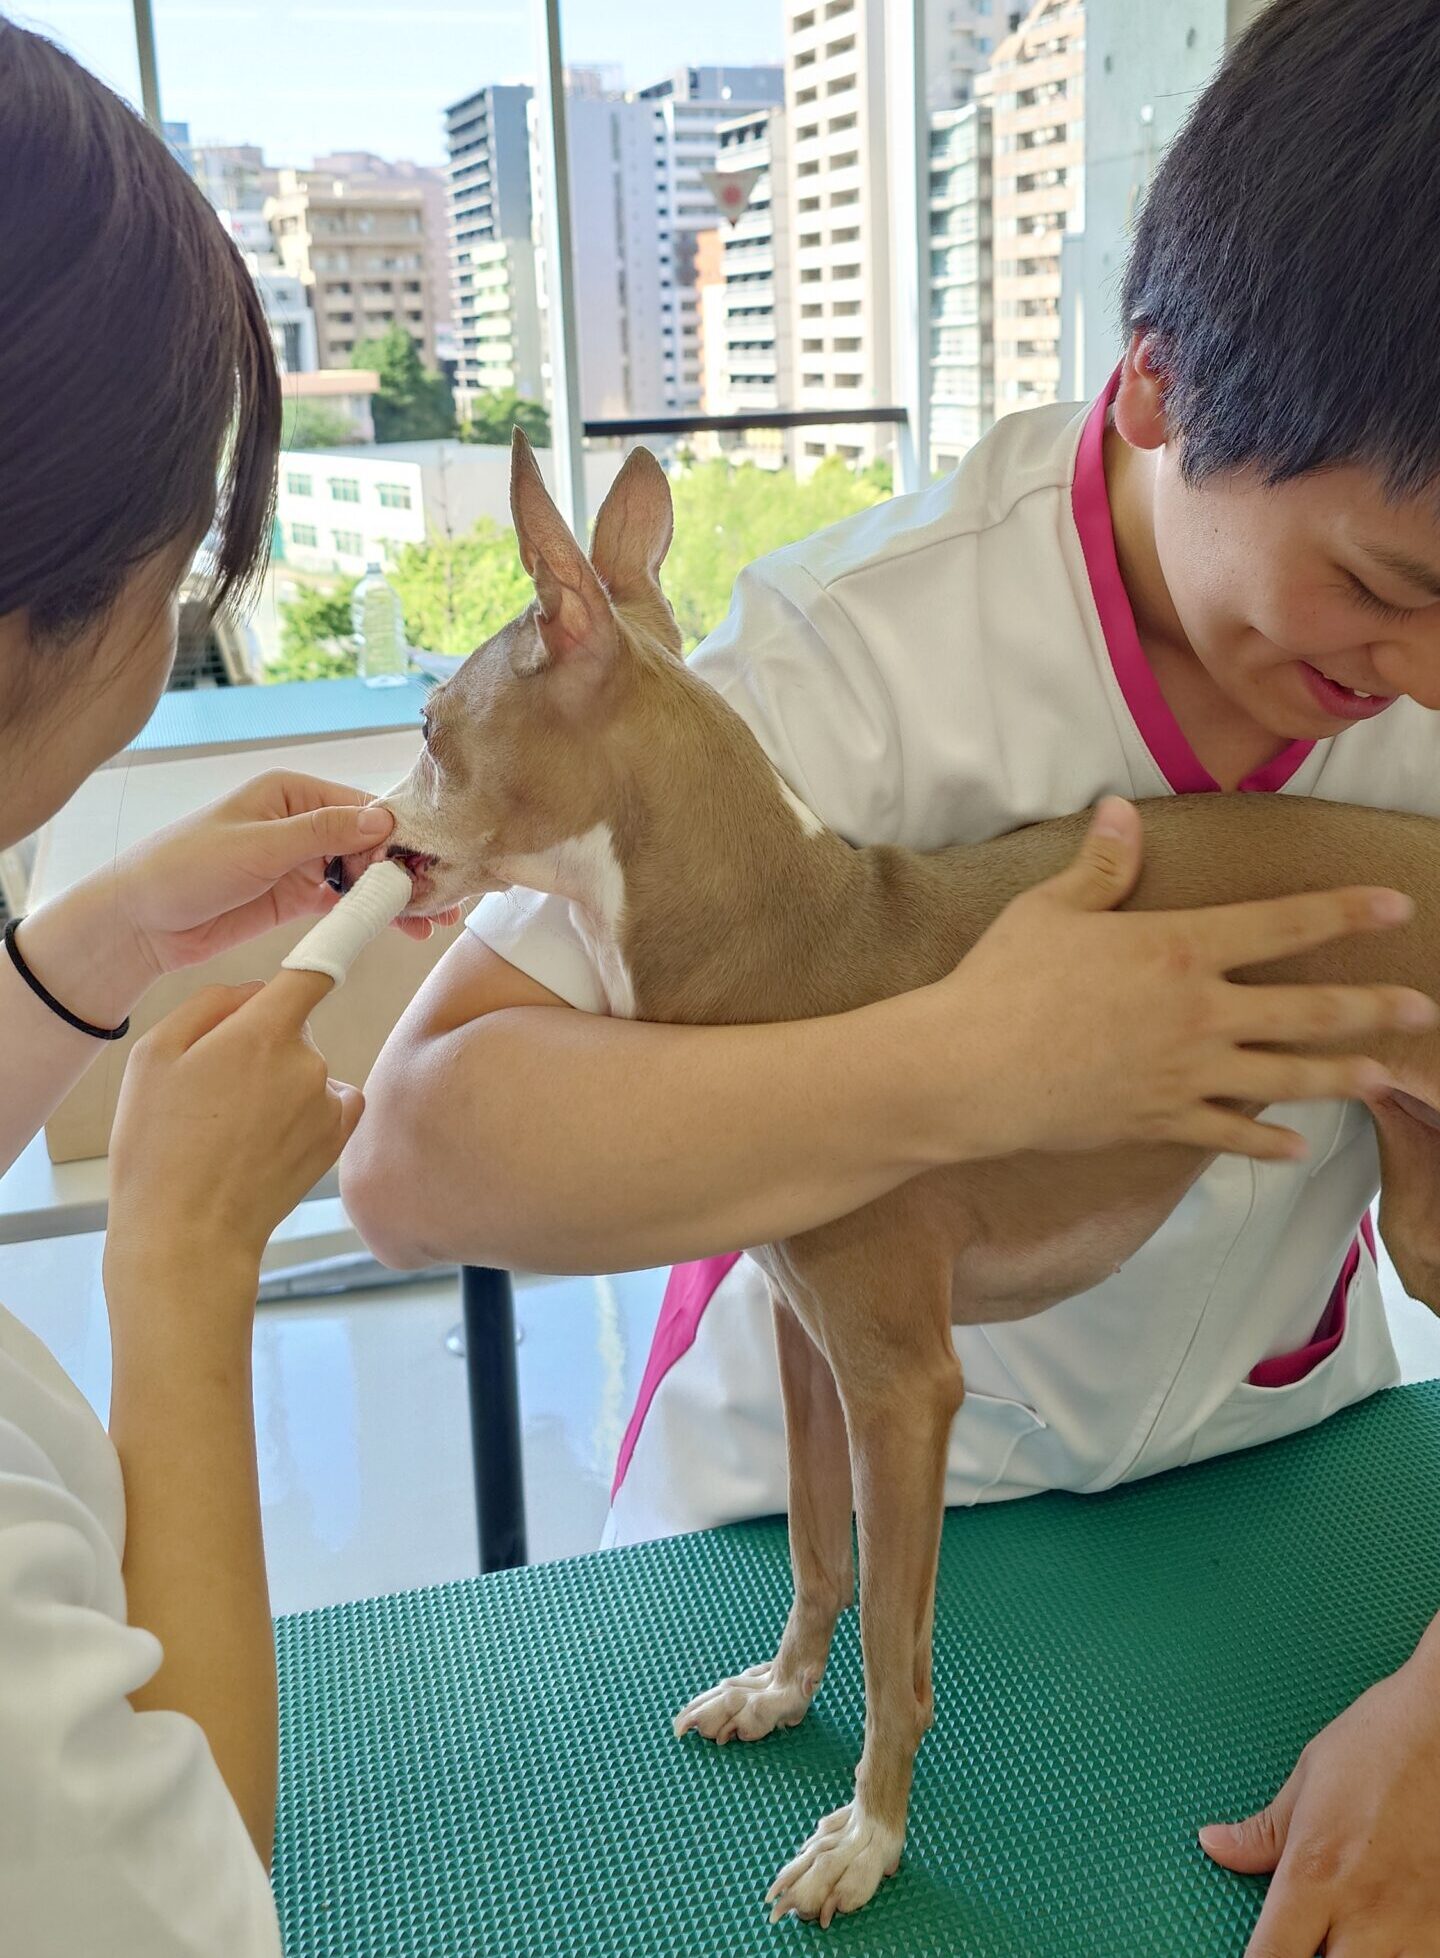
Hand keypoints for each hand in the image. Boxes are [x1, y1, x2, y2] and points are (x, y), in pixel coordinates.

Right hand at [105, 968, 363, 1303]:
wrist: (188, 1235)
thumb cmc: (158, 1146)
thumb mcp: (154, 1056)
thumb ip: (211, 1004)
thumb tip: (255, 991)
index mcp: (262, 1032)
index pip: (314, 969)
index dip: (338, 936)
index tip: (369, 903)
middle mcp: (309, 1061)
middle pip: (291, 1025)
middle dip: (258, 1042)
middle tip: (210, 1091)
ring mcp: (328, 1101)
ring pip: (304, 1067)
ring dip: (277, 1082)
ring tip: (228, 1128)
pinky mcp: (337, 1136)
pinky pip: (326, 1100)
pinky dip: (302, 1110)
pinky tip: (262, 1139)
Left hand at [109, 769, 459, 973]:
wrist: (141, 922)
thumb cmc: (185, 867)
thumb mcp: (257, 845)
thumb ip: (321, 833)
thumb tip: (382, 819)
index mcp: (292, 793)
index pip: (361, 809)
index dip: (398, 837)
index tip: (428, 866)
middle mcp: (302, 822)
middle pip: (370, 843)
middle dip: (404, 871)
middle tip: (439, 902)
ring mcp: (301, 861)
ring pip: (362, 875)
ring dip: (393, 896)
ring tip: (429, 922)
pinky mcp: (296, 897)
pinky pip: (344, 902)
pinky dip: (370, 915)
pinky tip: (398, 928)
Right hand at [942, 798, 1434, 1160]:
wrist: (973, 1071)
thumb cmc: (1004, 982)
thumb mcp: (1049, 909)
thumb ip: (1100, 866)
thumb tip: (1121, 811)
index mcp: (1180, 948)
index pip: (1283, 924)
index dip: (1344, 911)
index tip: (1396, 908)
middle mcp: (1201, 1013)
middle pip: (1308, 1011)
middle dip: (1373, 1008)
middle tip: (1422, 1008)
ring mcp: (1187, 1074)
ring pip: (1286, 1078)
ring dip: (1342, 1078)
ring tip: (1386, 1078)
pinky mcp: (1162, 1122)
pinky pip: (1230, 1134)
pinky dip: (1267, 1142)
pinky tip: (1297, 1147)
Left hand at [1199, 1651, 1439, 1955]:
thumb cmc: (1382, 1741)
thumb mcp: (1309, 1776)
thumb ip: (1264, 1831)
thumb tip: (1214, 1845)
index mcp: (1315, 1874)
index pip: (1271, 1957)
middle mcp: (1365, 1912)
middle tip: (1305, 1939)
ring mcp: (1415, 1926)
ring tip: (1347, 1937)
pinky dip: (1402, 1956)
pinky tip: (1388, 1938)